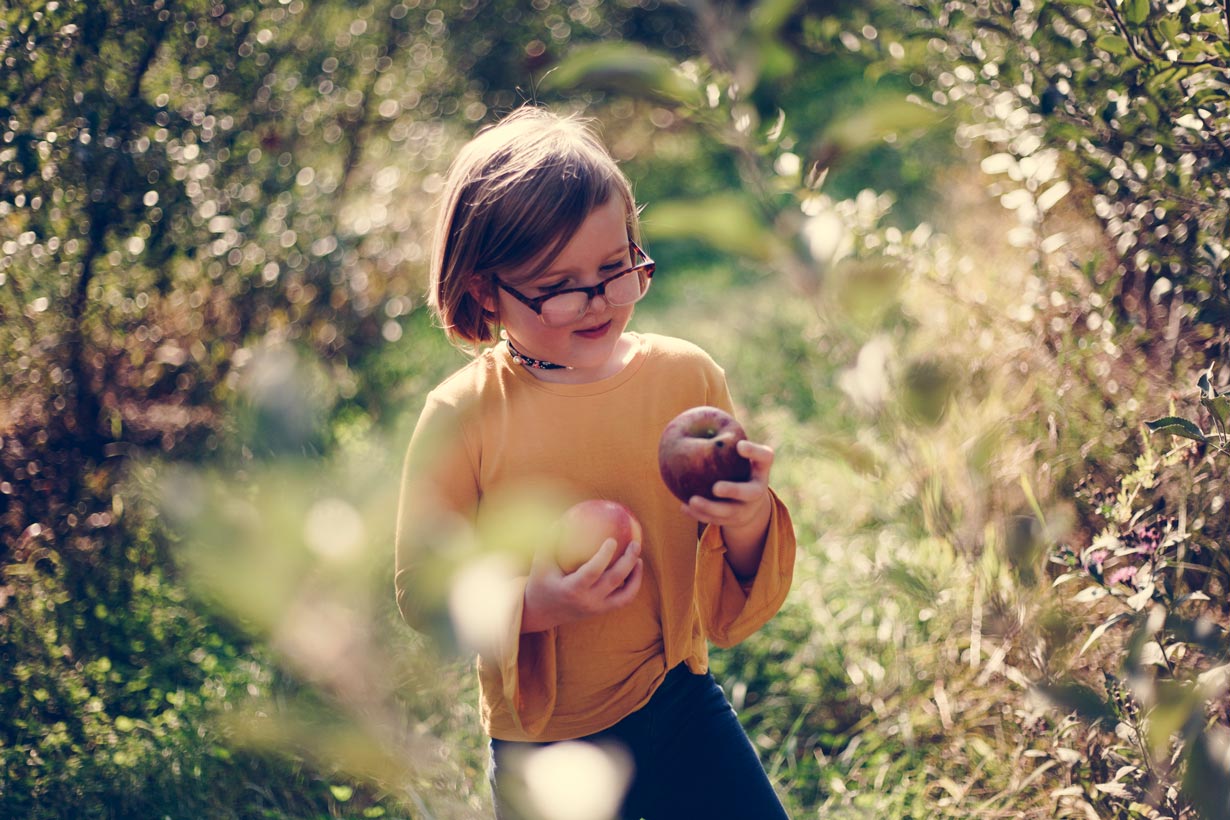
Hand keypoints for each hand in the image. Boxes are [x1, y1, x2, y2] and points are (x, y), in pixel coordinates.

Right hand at [521, 537, 643, 632]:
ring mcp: (596, 609)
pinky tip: (634, 570)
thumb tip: (563, 518)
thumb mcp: (540, 562)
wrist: (541, 613)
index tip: (612, 540)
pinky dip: (632, 586)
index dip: (604, 556)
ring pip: (624, 595)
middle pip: (613, 581)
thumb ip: (549, 540)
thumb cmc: (541, 581)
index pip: (592, 572)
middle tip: (635, 544)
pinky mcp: (602, 611)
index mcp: (572, 589)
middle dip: (628, 562)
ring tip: (639, 559)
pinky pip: (623, 600)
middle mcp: (587, 601)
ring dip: (635, 576)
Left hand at [680, 439, 774, 578]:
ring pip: (729, 512)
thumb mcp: (737, 455)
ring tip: (692, 500)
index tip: (739, 445)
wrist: (749, 502)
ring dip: (710, 507)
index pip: (765, 457)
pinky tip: (683, 507)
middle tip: (716, 487)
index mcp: (761, 469)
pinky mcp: (733, 520)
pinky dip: (698, 515)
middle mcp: (758, 490)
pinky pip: (715, 520)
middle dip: (734, 491)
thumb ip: (722, 441)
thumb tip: (691, 418)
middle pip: (750, 493)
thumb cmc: (738, 468)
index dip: (754, 452)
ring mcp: (746, 508)